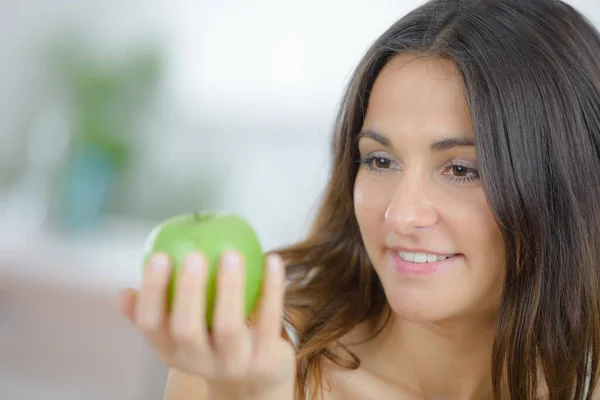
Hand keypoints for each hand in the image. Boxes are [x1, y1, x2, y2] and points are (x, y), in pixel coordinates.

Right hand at [118, 250, 295, 397]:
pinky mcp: (264, 359)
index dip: (152, 292)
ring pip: (228, 326)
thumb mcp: (180, 336)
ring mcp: (233, 363)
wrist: (254, 382)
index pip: (152, 325)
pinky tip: (272, 259)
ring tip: (232, 254)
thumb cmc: (210, 342)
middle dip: (188, 291)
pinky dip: (271, 288)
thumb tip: (124, 292)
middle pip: (187, 329)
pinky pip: (268, 319)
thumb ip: (156, 313)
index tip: (158, 255)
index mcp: (172, 351)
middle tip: (193, 254)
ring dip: (229, 288)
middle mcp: (199, 362)